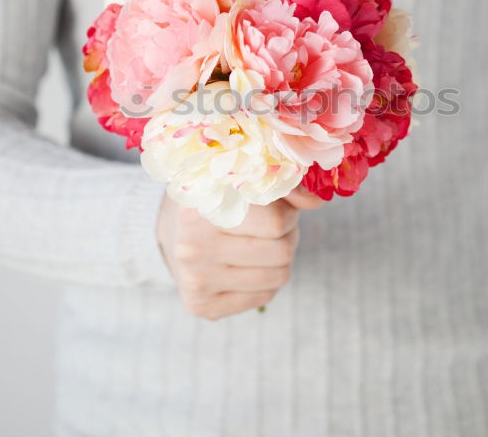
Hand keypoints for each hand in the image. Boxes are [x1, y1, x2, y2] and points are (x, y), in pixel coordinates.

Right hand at [156, 187, 322, 319]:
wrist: (171, 231)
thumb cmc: (215, 200)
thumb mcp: (240, 182)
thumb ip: (281, 186)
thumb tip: (316, 202)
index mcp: (201, 209)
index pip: (275, 222)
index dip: (288, 213)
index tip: (279, 208)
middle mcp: (193, 248)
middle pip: (281, 252)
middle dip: (287, 237)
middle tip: (274, 228)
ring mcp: (195, 280)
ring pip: (278, 277)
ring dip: (280, 259)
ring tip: (262, 244)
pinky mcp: (201, 305)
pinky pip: (264, 297)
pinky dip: (265, 280)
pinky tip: (247, 265)